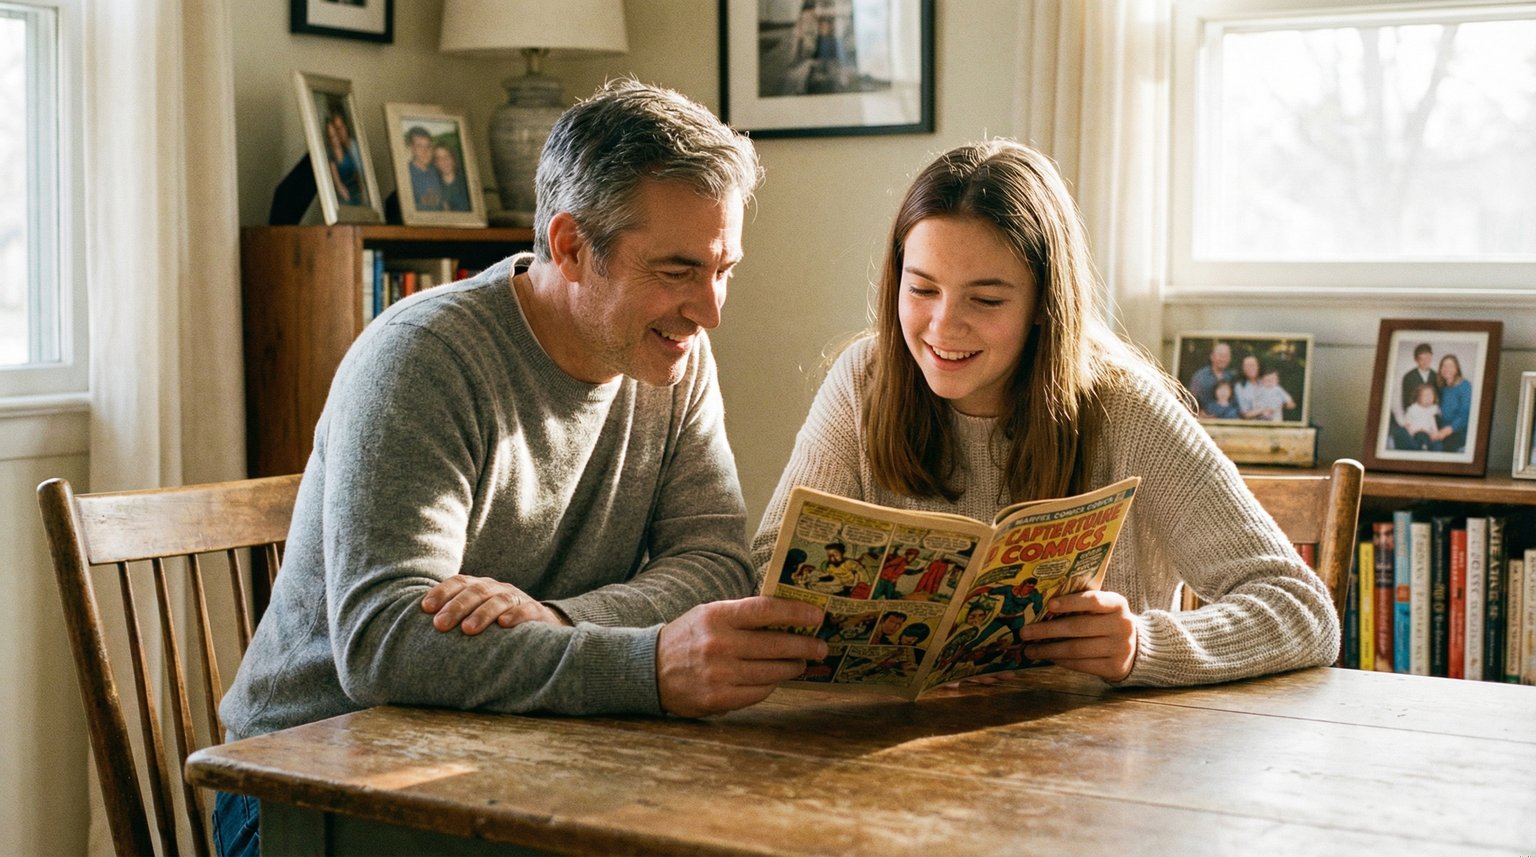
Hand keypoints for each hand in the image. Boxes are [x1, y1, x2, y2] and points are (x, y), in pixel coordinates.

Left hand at [420, 575, 568, 634]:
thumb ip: (453, 617)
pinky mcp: (536, 612)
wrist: (541, 626)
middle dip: (456, 607)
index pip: (459, 582)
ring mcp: (517, 599)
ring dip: (482, 614)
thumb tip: (415, 628)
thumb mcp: (475, 615)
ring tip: (468, 630)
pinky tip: (504, 625)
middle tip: (440, 624)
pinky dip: (515, 616)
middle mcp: (497, 588)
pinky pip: (526, 610)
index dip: (442, 592)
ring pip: (499, 600)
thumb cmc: (497, 624)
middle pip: (476, 591)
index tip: (425, 608)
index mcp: (480, 587)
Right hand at [655, 596, 827, 717]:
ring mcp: (719, 674)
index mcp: (718, 616)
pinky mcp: (718, 699)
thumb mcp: (710, 614)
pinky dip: (771, 686)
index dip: (796, 613)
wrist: (649, 669)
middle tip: (821, 646)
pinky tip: (774, 679)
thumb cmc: (689, 637)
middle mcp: (719, 644)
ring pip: (772, 673)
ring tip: (800, 663)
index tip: (817, 616)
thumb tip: (789, 614)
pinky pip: (759, 693)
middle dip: (806, 646)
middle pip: (776, 645)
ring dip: (792, 667)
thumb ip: (744, 614)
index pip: (766, 610)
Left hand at [1016, 590, 1137, 681]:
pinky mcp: (1115, 667)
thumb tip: (1041, 606)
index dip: (1070, 602)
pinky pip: (1082, 665)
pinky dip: (1062, 661)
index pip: (1093, 600)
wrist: (1134, 648)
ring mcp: (1121, 648)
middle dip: (1048, 630)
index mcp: (1118, 604)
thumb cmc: (1106, 622)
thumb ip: (1081, 605)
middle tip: (1025, 632)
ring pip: (1077, 649)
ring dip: (1049, 650)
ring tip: (1030, 650)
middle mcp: (1122, 625)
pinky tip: (1049, 658)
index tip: (1049, 605)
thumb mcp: (1103, 609)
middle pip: (1078, 627)